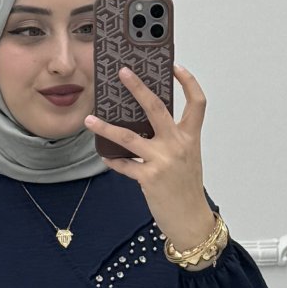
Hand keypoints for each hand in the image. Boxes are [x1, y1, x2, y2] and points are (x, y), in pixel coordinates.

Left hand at [83, 63, 216, 251]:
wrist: (191, 220)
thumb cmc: (186, 189)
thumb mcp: (187, 159)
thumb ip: (172, 139)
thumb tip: (145, 125)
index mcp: (190, 137)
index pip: (196, 102)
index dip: (188, 82)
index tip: (175, 67)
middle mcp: (178, 145)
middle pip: (156, 107)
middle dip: (138, 87)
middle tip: (123, 72)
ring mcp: (162, 161)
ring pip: (129, 137)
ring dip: (106, 127)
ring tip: (90, 119)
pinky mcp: (149, 178)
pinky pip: (125, 165)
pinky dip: (113, 160)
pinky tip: (104, 156)